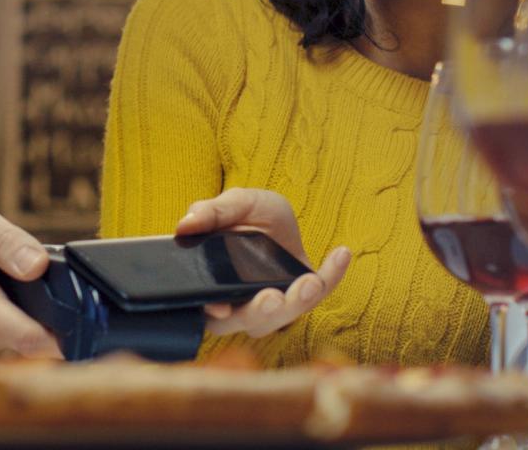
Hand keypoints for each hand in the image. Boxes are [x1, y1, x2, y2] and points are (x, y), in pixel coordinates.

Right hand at [0, 188, 63, 362]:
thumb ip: (8, 242)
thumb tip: (39, 266)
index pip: (31, 341)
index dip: (65, 333)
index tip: (86, 321)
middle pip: (32, 339)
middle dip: (46, 309)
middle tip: (34, 273)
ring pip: (19, 337)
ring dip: (25, 309)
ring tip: (6, 274)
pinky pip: (3, 334)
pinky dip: (8, 312)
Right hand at [174, 188, 349, 338]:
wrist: (268, 214)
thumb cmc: (242, 214)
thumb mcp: (230, 204)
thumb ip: (210, 212)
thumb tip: (186, 224)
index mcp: (216, 288)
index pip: (211, 311)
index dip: (215, 313)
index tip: (220, 308)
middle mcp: (243, 304)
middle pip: (250, 322)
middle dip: (262, 313)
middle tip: (271, 298)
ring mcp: (275, 302)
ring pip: (285, 316)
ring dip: (299, 301)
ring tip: (310, 281)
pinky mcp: (303, 292)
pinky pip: (321, 291)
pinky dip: (333, 274)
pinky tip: (341, 254)